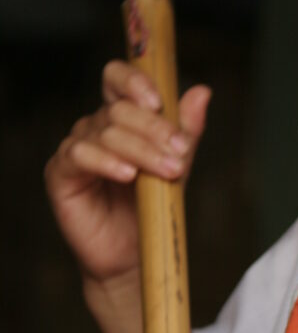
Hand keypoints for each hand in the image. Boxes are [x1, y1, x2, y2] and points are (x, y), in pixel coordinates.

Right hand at [44, 60, 210, 290]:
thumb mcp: (178, 163)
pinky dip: (107, 162)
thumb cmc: (154, 204)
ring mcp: (76, 148)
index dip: (134, 81)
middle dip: (154, 128)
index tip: (158, 101)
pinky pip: (80, 156)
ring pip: (106, 133)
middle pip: (119, 109)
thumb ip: (186, 130)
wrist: (136, 253)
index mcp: (122, 115)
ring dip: (142, 150)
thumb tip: (202, 92)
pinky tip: (128, 175)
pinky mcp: (61, 173)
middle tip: (180, 151)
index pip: (118, 78)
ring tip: (168, 171)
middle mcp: (96, 126)